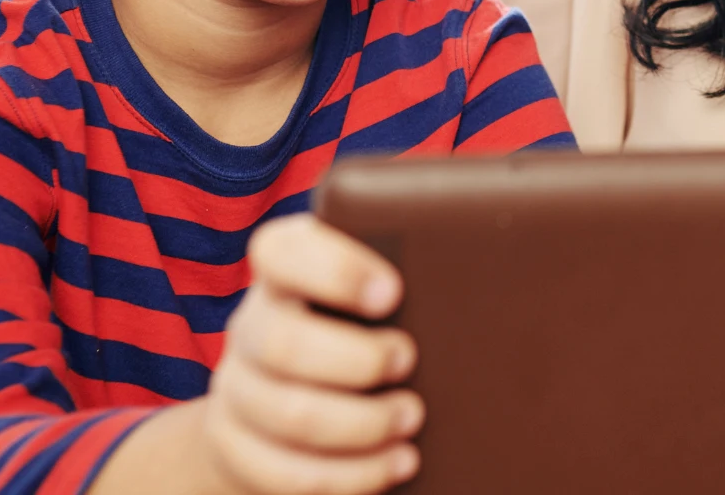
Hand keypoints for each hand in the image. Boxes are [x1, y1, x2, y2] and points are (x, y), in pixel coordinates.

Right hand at [196, 214, 422, 493]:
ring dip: (363, 425)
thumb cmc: (373, 327)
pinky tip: (396, 463)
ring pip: (289, 414)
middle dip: (358, 361)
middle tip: (409, 360)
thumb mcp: (383, 295)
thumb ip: (413, 275)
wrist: (304, 398)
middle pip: (284, 342)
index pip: (282, 252)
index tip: (393, 293)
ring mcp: (236, 387)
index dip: (335, 271)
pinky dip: (350, 475)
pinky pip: (283, 472)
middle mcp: (252, 324)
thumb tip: (489, 270)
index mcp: (285, 270)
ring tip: (412, 419)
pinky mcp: (236, 446)